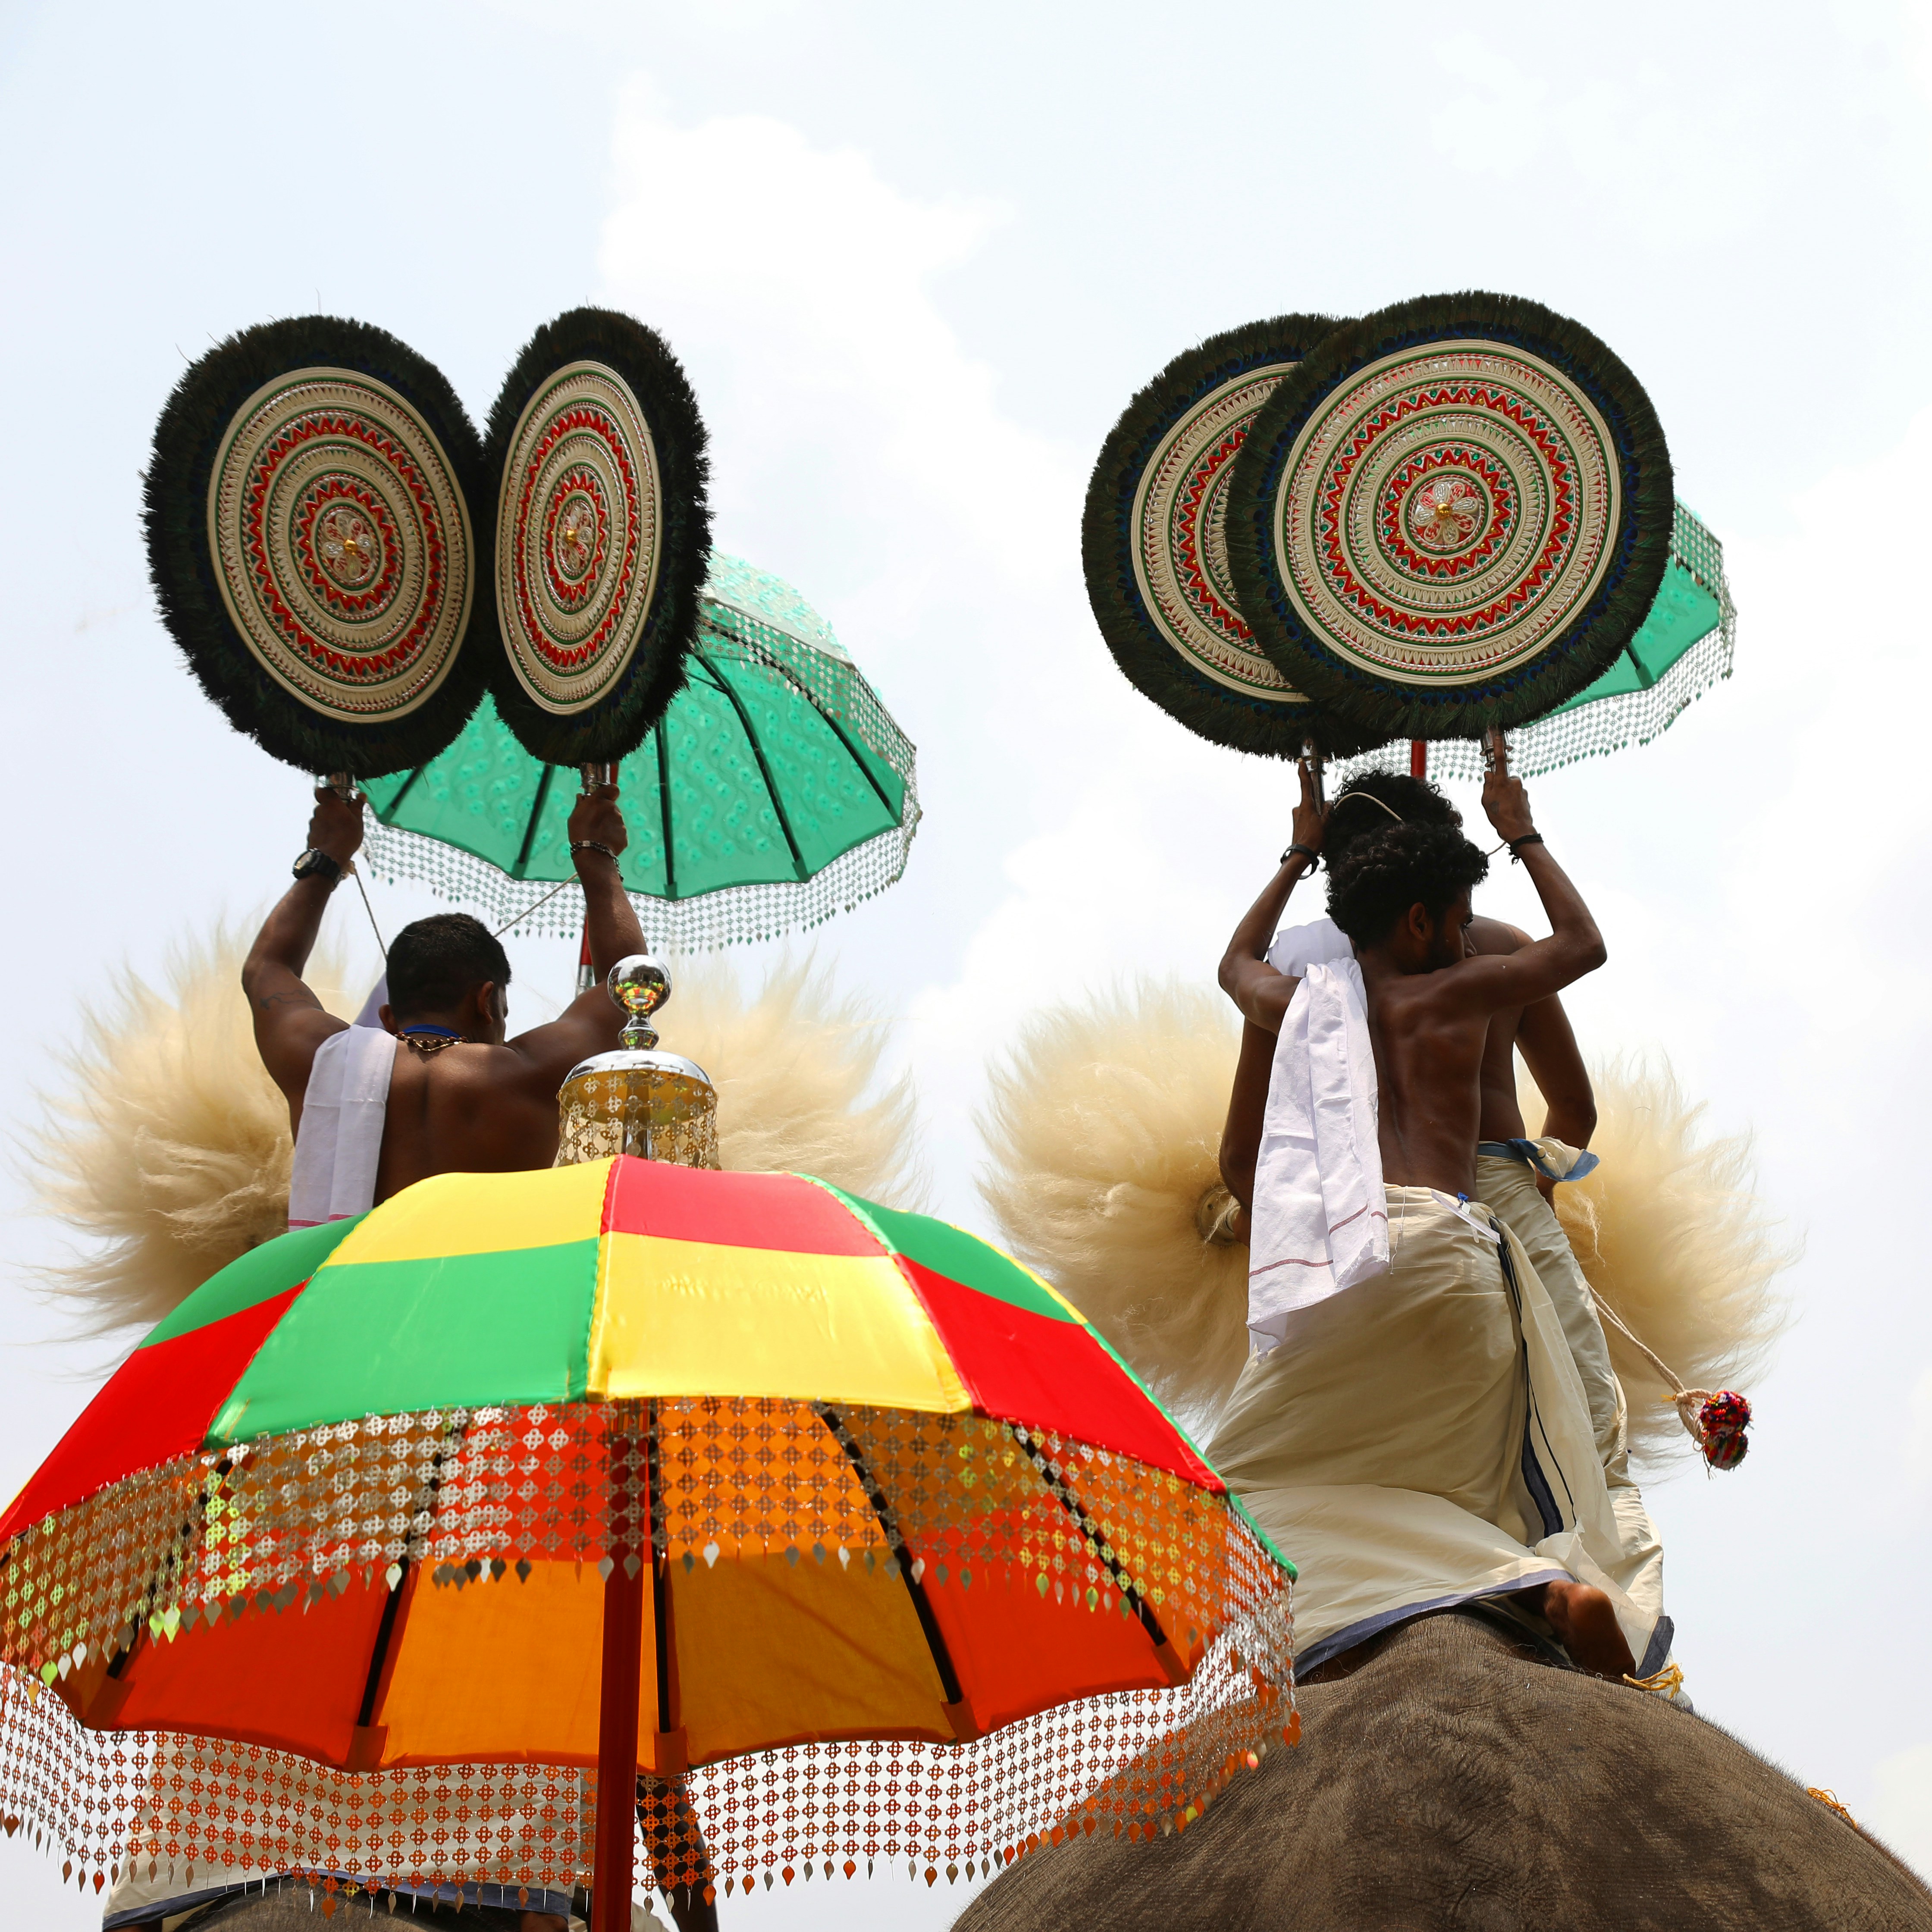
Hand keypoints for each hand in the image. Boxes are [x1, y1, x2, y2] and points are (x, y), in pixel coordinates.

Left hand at [308, 786, 364, 865]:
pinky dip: (325, 832)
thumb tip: (361, 796)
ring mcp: (313, 823)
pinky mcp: (311, 834)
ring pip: (322, 818)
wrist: (330, 857)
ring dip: (329, 822)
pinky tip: (334, 840)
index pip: (323, 791)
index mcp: (330, 804)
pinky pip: (319, 830)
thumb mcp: (357, 821)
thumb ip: (358, 807)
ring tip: (340, 832)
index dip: (328, 793)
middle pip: (324, 806)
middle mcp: (319, 811)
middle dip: (333, 810)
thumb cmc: (346, 836)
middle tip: (344, 818)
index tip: (338, 798)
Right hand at [568, 780, 628, 863]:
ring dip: (609, 825)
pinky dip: (612, 836)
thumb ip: (580, 805)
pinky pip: (618, 833)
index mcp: (599, 800)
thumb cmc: (579, 833)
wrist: (592, 853)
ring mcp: (620, 822)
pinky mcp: (624, 834)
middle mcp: (612, 808)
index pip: (612, 788)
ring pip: (615, 820)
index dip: (610, 792)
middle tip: (594, 822)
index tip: (606, 796)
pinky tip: (603, 842)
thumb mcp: (574, 816)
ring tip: (597, 835)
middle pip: (612, 807)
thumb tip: (581, 797)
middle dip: (605, 812)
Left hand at [1288, 758, 1326, 856]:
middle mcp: (1298, 808)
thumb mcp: (1326, 823)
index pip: (1305, 785)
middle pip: (1312, 800)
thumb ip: (1328, 810)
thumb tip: (1328, 802)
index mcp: (1305, 805)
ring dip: (1317, 815)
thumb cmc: (1314, 839)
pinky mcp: (1296, 822)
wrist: (1301, 854)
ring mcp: (1296, 815)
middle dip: (1320, 806)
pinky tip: (1316, 831)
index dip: (1303, 772)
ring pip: (1310, 810)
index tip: (1300, 762)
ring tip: (1320, 829)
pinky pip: (1307, 816)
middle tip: (1324, 820)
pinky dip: (1313, 820)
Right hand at [1480, 728, 1534, 843]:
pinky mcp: (1526, 796)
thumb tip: (1488, 774)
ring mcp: (1521, 789)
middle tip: (1493, 800)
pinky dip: (1510, 800)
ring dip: (1504, 794)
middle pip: (1502, 777)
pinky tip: (1508, 811)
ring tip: (1501, 809)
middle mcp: (1514, 782)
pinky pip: (1515, 794)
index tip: (1497, 733)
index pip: (1499, 759)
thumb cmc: (1500, 816)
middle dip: (1497, 785)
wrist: (1519, 831)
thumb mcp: (1486, 800)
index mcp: (1503, 781)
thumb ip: (1487, 785)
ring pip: (1509, 787)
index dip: (1498, 745)